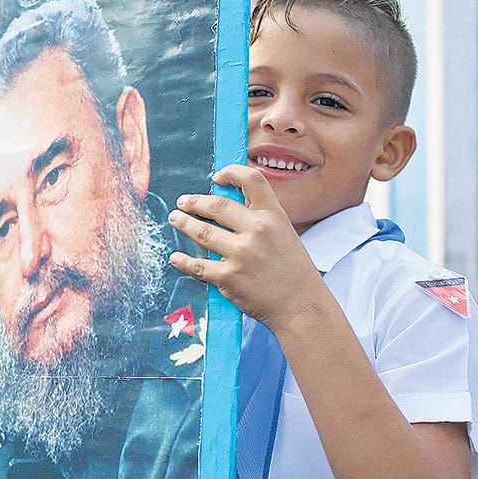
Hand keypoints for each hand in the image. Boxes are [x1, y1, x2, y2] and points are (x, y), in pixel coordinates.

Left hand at [167, 164, 327, 330]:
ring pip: (201, 232)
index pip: (251, 179)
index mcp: (274, 215)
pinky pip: (197, 265)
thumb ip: (260, 219)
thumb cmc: (293, 271)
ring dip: (183, 224)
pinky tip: (177, 257)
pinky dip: (183, 261)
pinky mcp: (228, 277)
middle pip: (216, 205)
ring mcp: (241, 253)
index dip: (231, 172)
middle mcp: (257, 230)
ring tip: (175, 219)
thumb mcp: (285, 234)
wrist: (302, 306)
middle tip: (183, 202)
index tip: (216, 177)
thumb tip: (226, 207)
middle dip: (194, 202)